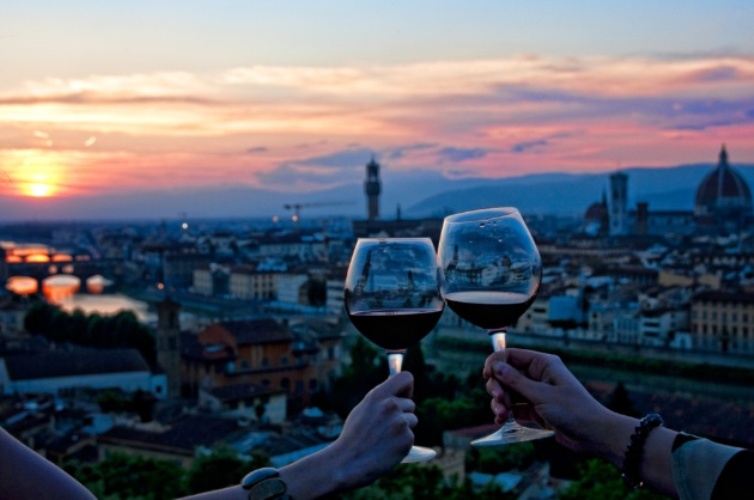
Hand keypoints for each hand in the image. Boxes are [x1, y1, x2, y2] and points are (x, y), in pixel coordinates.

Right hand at [327, 371, 416, 488]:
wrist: (347, 462)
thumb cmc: (354, 436)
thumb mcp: (363, 409)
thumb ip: (381, 399)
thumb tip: (399, 391)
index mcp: (378, 395)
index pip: (406, 378)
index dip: (407, 388)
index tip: (403, 396)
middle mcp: (391, 406)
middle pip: (410, 404)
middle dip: (402, 413)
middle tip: (386, 426)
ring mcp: (400, 423)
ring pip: (412, 421)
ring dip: (403, 428)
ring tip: (384, 438)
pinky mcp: (407, 439)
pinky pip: (410, 437)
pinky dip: (401, 443)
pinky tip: (387, 448)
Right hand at [483, 348, 613, 453]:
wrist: (593, 435)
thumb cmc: (573, 410)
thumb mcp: (542, 395)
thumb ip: (516, 381)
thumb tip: (495, 366)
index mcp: (542, 364)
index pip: (511, 355)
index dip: (496, 362)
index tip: (487, 375)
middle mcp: (537, 375)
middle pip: (505, 374)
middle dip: (497, 387)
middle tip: (498, 399)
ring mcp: (535, 392)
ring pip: (507, 392)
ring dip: (499, 402)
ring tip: (501, 414)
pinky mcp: (534, 409)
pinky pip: (513, 407)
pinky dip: (506, 412)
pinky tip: (502, 419)